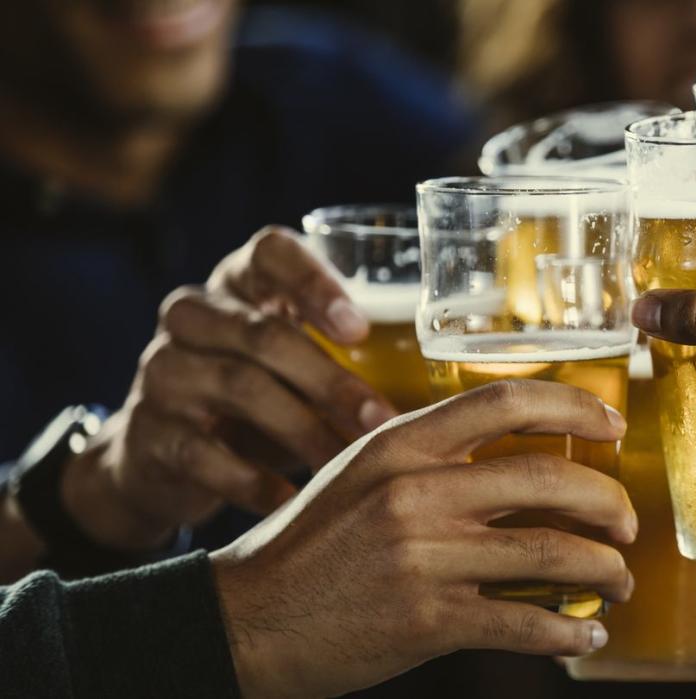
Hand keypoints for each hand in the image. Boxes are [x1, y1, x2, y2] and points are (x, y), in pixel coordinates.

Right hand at [63, 227, 397, 551]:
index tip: (359, 329)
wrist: (162, 458)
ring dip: (303, 432)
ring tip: (348, 467)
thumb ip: (349, 358)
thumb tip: (451, 385)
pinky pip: (205, 453)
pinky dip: (254, 480)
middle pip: (264, 334)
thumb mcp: (296, 366)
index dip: (314, 283)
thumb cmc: (262, 400)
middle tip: (381, 421)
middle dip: (331, 381)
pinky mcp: (147, 430)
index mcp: (238, 283)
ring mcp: (163, 370)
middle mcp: (193, 315)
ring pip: (238, 387)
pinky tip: (293, 503)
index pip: (269, 252)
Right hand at [210, 380, 636, 698]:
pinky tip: (587, 632)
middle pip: (549, 479)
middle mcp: (416, 491)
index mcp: (401, 444)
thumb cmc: (310, 544)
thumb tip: (520, 463)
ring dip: (605, 570)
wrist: (245, 618)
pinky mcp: (427, 619)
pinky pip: (524, 623)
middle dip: (609, 503)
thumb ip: (430, 459)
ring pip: (551, 551)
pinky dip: (568, 631)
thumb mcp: (360, 475)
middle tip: (627, 524)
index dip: (573, 408)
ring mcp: (423, 557)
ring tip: (620, 582)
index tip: (613, 427)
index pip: (505, 402)